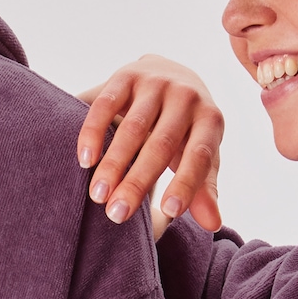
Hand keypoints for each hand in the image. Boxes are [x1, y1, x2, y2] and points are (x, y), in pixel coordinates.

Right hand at [77, 56, 224, 233]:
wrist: (171, 74)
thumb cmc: (187, 130)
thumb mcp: (200, 154)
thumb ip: (203, 188)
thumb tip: (212, 225)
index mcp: (209, 119)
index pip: (200, 155)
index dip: (185, 183)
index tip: (168, 212)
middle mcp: (186, 96)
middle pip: (162, 144)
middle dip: (138, 182)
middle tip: (116, 215)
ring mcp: (156, 82)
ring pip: (133, 127)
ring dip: (113, 163)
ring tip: (97, 195)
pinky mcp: (126, 74)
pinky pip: (106, 103)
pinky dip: (94, 132)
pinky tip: (84, 161)